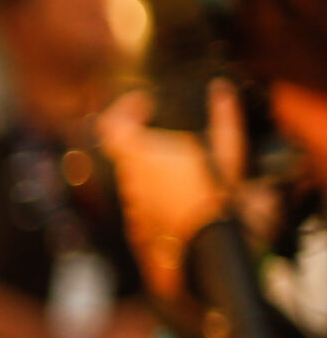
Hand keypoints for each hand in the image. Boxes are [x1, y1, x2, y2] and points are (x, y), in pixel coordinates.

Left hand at [100, 91, 228, 298]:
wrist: (204, 247)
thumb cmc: (214, 195)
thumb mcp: (227, 152)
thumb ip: (223, 118)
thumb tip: (221, 91)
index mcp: (139, 154)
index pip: (111, 124)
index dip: (124, 109)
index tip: (144, 105)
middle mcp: (128, 178)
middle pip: (125, 150)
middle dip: (145, 140)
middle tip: (169, 135)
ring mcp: (131, 202)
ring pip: (134, 176)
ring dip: (153, 167)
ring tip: (184, 167)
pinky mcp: (138, 224)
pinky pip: (142, 199)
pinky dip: (157, 190)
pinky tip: (182, 195)